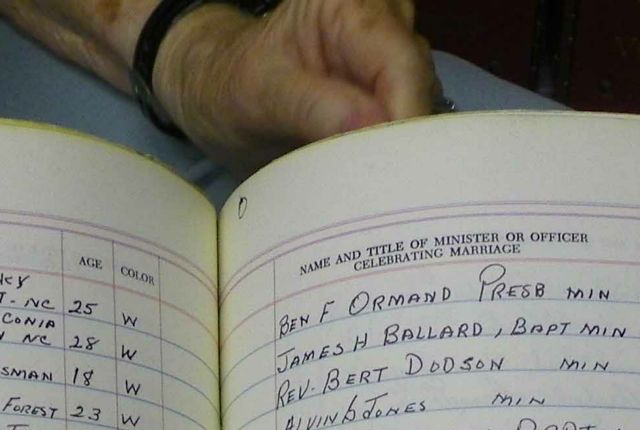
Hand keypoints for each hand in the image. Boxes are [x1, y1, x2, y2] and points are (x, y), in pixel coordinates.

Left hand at [150, 0, 437, 174]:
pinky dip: (393, 161)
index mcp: (349, 7)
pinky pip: (407, 129)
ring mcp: (391, 60)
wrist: (218, 92)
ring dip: (401, 157)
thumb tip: (373, 127)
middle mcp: (382, 23)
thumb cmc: (231, 84)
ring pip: (420, 112)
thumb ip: (313, 108)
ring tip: (376, 200)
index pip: (401, 64)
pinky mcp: (391, 93)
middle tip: (387, 201)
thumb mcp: (261, 95)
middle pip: (419, 88)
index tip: (395, 177)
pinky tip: (374, 189)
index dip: (405, 121)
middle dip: (407, 144)